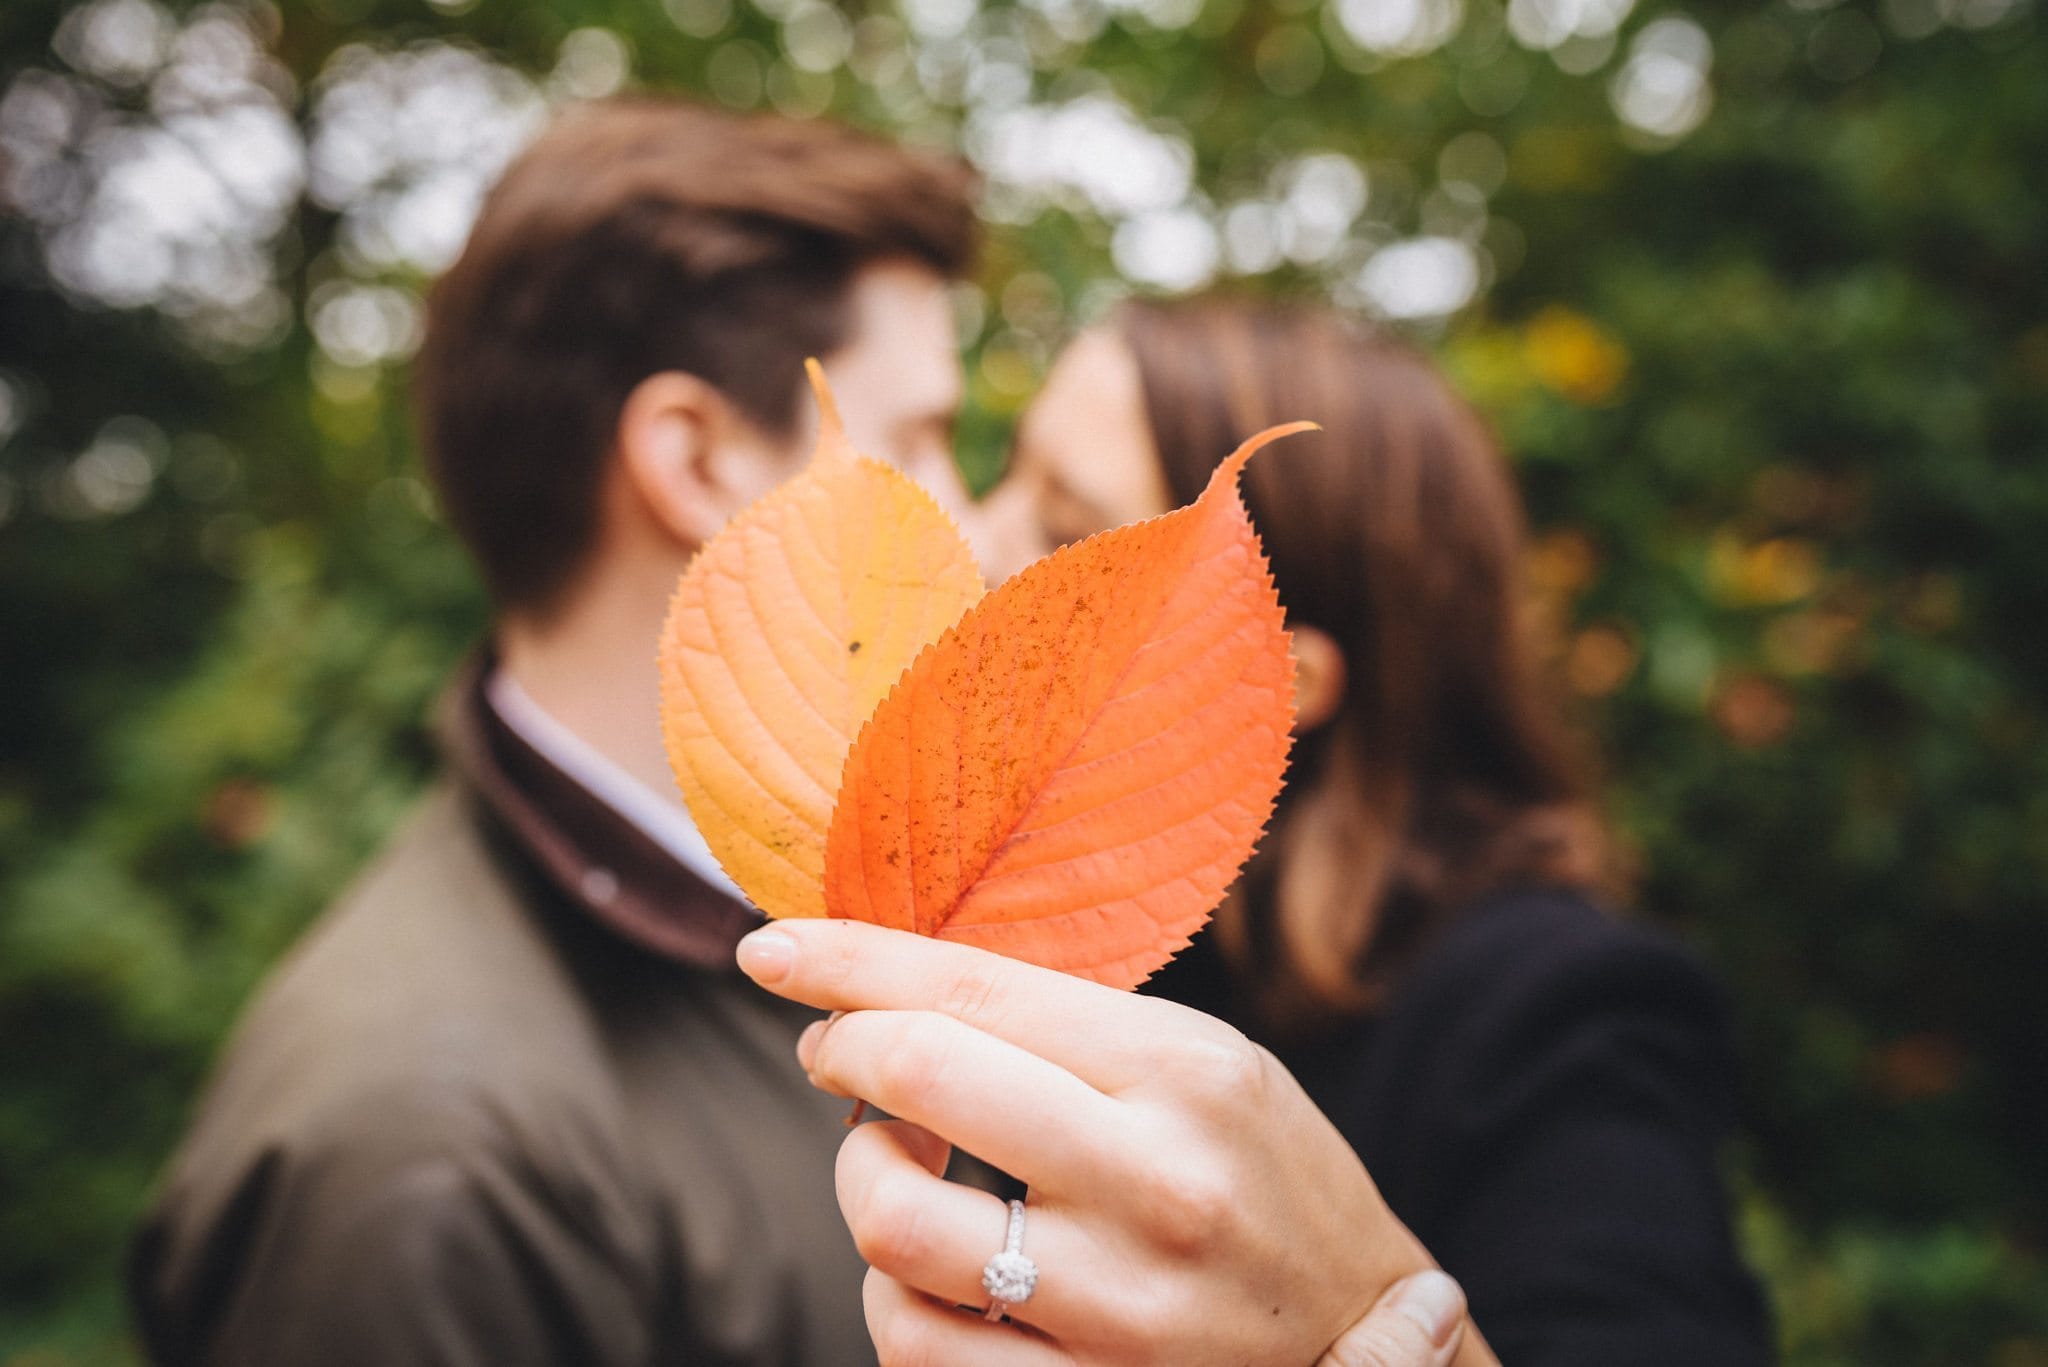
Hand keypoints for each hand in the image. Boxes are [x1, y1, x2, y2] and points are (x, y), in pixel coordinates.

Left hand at [736, 920, 1493, 1366]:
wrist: (1368, 1342)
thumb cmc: (1268, 1176)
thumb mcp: (1203, 1063)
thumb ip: (1062, 1027)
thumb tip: (892, 992)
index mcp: (1184, 1072)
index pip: (973, 990)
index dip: (848, 960)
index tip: (768, 949)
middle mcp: (1153, 1184)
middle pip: (920, 1082)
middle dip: (843, 1053)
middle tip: (837, 1052)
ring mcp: (1118, 1307)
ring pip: (894, 1228)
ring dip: (863, 1179)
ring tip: (898, 1160)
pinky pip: (915, 1346)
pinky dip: (891, 1292)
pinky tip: (925, 1264)